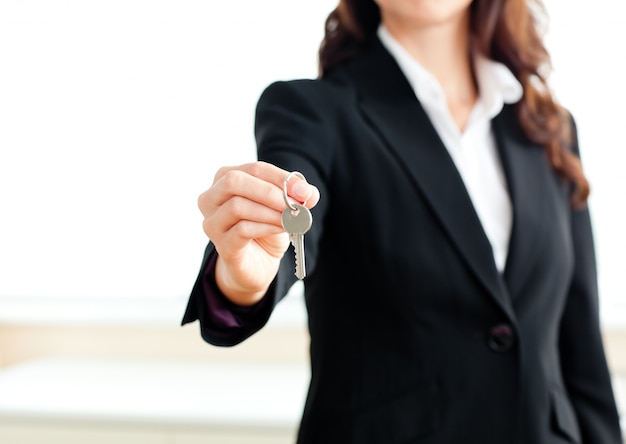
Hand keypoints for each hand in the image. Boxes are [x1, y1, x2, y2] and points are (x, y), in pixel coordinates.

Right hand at [198, 161, 319, 305]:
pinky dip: (266, 227)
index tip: (304, 190)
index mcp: (225, 178)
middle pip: (234, 182)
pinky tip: (281, 228)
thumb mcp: (282, 207)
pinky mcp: (221, 245)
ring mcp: (213, 222)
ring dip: (269, 212)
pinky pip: (241, 230)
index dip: (280, 178)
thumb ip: (296, 196)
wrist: (258, 264)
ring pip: (236, 206)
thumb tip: (308, 192)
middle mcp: (211, 198)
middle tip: (294, 203)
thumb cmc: (265, 229)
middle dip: (268, 191)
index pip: (253, 169)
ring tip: (290, 218)